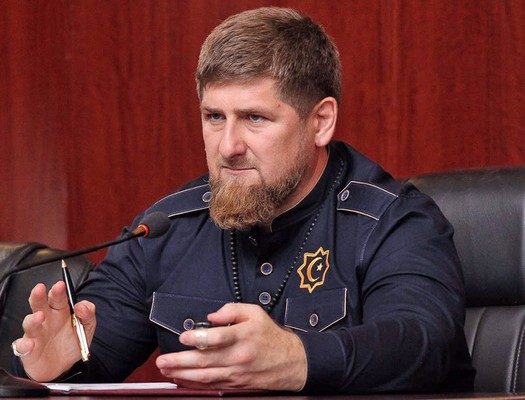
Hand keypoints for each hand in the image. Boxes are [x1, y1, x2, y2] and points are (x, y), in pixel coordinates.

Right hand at [12, 282, 95, 381]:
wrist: (62, 368)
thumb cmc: (72, 343)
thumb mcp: (86, 328)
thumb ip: (88, 315)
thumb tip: (82, 306)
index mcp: (60, 312)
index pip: (58, 298)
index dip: (58, 291)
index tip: (60, 285)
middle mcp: (46, 320)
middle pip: (40, 305)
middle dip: (39, 296)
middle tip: (40, 289)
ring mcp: (36, 334)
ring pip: (30, 323)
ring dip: (33, 319)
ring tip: (40, 316)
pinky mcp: (28, 350)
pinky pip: (22, 346)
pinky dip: (24, 344)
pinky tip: (29, 343)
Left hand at [155, 303, 306, 390]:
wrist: (291, 362)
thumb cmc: (270, 336)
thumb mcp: (255, 313)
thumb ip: (232, 310)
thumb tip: (211, 317)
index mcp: (244, 336)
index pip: (218, 338)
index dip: (198, 338)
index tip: (183, 336)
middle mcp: (239, 356)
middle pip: (206, 361)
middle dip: (180, 361)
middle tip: (163, 360)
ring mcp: (237, 373)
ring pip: (206, 376)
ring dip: (183, 374)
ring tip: (166, 370)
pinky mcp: (236, 384)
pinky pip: (212, 385)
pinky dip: (195, 384)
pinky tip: (182, 379)